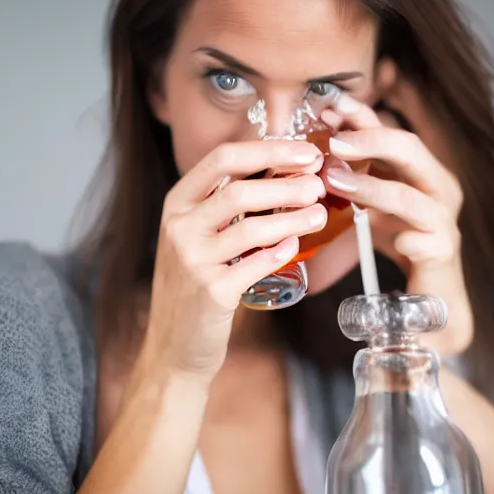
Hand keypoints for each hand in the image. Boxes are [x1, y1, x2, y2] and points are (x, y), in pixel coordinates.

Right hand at [139, 140, 325, 382]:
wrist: (173, 344)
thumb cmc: (194, 285)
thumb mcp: (196, 237)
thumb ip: (224, 207)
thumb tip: (284, 173)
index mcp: (178, 204)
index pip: (223, 158)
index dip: (269, 149)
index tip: (306, 153)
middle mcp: (179, 227)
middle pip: (239, 191)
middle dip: (286, 184)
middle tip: (318, 186)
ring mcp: (192, 260)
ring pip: (251, 228)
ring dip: (293, 218)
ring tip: (319, 215)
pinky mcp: (210, 292)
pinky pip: (254, 265)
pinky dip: (280, 251)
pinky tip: (296, 244)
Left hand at [307, 76, 472, 356]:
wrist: (428, 293)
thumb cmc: (399, 240)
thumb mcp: (374, 202)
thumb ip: (355, 176)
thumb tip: (320, 148)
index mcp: (420, 172)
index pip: (392, 134)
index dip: (362, 119)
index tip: (329, 107)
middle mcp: (436, 189)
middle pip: (410, 151)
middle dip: (370, 140)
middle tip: (333, 141)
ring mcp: (442, 221)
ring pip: (412, 197)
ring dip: (373, 187)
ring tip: (336, 182)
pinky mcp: (441, 254)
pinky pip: (426, 243)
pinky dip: (409, 240)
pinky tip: (397, 242)